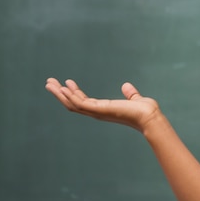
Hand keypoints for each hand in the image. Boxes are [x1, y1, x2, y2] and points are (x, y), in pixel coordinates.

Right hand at [45, 78, 162, 131]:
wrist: (150, 117)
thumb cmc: (145, 111)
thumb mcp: (135, 99)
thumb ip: (130, 94)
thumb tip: (126, 86)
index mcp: (104, 110)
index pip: (83, 102)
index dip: (73, 93)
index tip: (66, 83)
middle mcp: (97, 112)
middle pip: (73, 104)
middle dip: (60, 94)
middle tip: (49, 83)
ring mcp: (97, 112)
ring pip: (72, 104)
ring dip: (60, 93)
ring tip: (50, 83)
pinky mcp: (100, 110)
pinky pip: (80, 103)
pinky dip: (71, 96)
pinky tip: (64, 87)